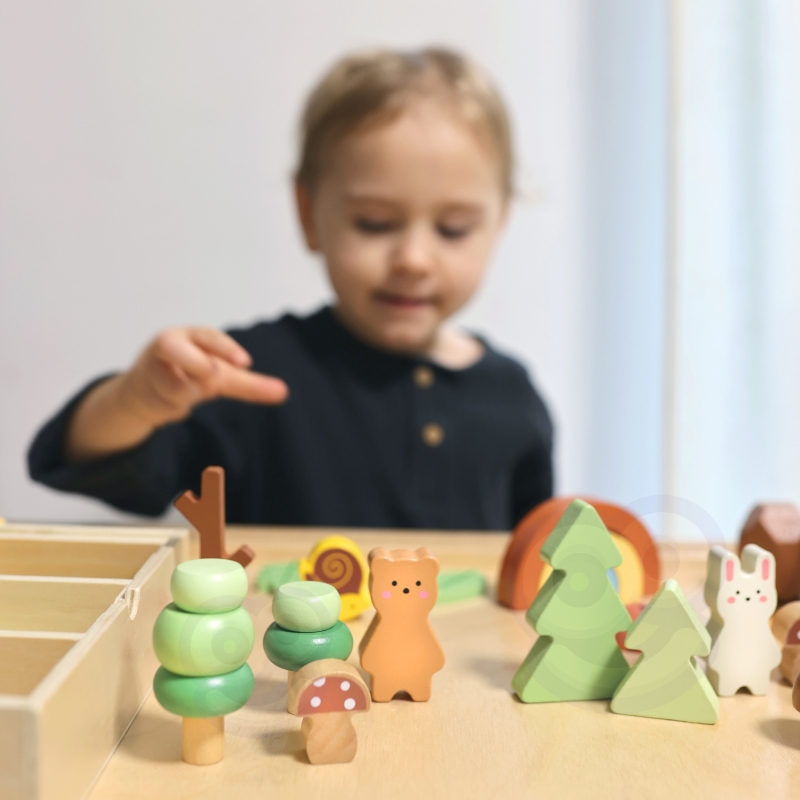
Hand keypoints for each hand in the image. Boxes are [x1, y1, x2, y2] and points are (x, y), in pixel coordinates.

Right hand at [65, 327, 288, 461]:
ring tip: (187, 391)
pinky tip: (169, 402)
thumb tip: (284, 392)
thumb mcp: (220, 377)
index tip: (245, 362)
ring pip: (176, 386)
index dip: (224, 348)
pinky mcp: (141, 388)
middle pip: (173, 346)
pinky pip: (166, 405)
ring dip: (187, 395)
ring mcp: (151, 366)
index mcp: (191, 336)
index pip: (207, 335)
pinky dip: (174, 408)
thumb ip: (249, 384)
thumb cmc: (189, 373)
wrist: (145, 391)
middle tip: (214, 374)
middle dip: (194, 362)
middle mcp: (168, 346)